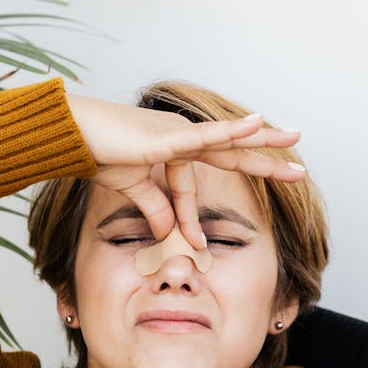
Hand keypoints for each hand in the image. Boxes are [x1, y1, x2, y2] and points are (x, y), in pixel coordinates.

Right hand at [66, 93, 303, 248]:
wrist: (70, 137)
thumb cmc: (96, 152)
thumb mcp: (132, 187)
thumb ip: (155, 206)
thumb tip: (171, 234)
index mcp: (174, 148)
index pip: (197, 180)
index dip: (194, 216)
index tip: (196, 244)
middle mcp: (181, 136)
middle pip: (232, 150)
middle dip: (265, 158)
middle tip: (297, 166)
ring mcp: (176, 133)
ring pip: (228, 140)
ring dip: (263, 139)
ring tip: (294, 138)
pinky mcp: (165, 138)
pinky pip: (204, 136)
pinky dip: (231, 131)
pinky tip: (256, 122)